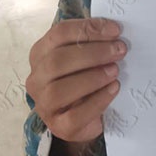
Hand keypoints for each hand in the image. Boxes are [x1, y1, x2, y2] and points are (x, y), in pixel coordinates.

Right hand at [26, 18, 126, 143]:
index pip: (59, 34)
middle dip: (93, 53)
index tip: (115, 30)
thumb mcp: (86, 55)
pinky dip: (98, 100)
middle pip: (57, 60)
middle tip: (119, 51)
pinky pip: (75, 114)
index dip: (88, 29)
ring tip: (115, 70)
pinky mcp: (58, 126)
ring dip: (92, 77)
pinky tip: (113, 89)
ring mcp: (43, 104)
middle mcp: (37, 78)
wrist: (83, 116)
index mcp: (41, 53)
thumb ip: (93, 40)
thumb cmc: (84, 78)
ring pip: (60, 90)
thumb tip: (112, 29)